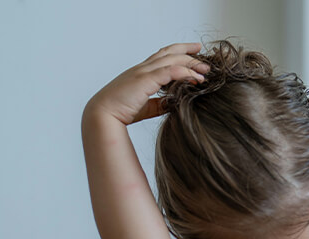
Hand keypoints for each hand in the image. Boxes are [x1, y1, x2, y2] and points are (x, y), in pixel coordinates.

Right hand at [85, 43, 209, 125]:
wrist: (103, 116)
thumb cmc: (120, 112)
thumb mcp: (146, 107)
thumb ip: (160, 103)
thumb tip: (174, 104)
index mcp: (141, 73)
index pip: (162, 56)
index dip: (179, 52)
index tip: (194, 52)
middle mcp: (142, 68)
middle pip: (170, 53)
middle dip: (189, 53)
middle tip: (205, 58)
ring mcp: (143, 72)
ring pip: (172, 59)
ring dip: (191, 63)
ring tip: (205, 70)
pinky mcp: (145, 80)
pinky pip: (170, 71)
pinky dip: (185, 72)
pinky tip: (196, 78)